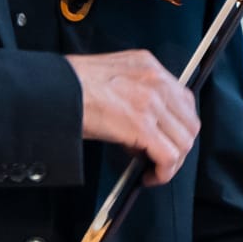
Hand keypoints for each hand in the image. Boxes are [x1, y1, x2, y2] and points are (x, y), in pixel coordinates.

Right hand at [72, 49, 200, 185]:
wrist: (53, 90)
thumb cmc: (69, 85)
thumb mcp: (109, 74)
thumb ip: (132, 89)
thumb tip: (140, 119)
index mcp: (147, 65)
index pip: (183, 98)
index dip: (177, 125)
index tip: (165, 137)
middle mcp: (155, 81)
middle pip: (189, 122)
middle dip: (179, 145)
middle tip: (160, 157)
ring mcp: (150, 103)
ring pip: (184, 141)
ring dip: (172, 161)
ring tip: (153, 167)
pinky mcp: (142, 126)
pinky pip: (169, 156)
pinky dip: (164, 172)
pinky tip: (151, 176)